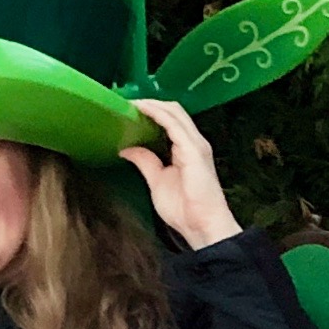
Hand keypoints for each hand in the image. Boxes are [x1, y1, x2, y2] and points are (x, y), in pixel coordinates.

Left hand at [120, 99, 243, 249]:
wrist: (202, 225)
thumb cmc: (185, 210)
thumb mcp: (157, 181)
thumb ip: (145, 162)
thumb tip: (127, 148)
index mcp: (187, 149)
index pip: (171, 120)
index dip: (151, 111)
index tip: (128, 109)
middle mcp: (194, 142)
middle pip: (173, 111)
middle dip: (150, 103)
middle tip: (126, 102)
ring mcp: (195, 144)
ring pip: (174, 112)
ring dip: (151, 104)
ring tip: (130, 103)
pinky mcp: (192, 149)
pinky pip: (172, 123)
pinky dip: (155, 113)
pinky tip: (140, 110)